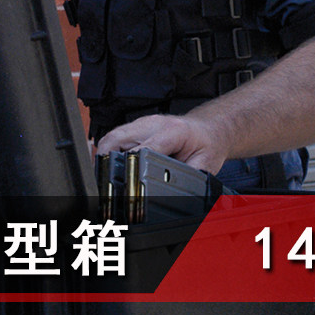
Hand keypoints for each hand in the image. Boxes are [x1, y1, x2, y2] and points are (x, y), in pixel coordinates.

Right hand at [95, 113, 227, 172]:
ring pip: (112, 136)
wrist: (208, 129)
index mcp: (173, 131)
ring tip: (107, 176)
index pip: (144, 148)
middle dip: (108, 159)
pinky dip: (110, 151)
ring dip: (106, 155)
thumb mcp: (204, 164)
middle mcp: (154, 124)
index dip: (131, 165)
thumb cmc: (206, 145)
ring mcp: (143, 123)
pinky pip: (115, 136)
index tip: (123, 181)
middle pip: (119, 138)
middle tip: (107, 181)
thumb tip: (171, 191)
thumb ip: (187, 176)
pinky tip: (112, 165)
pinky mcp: (136, 126)